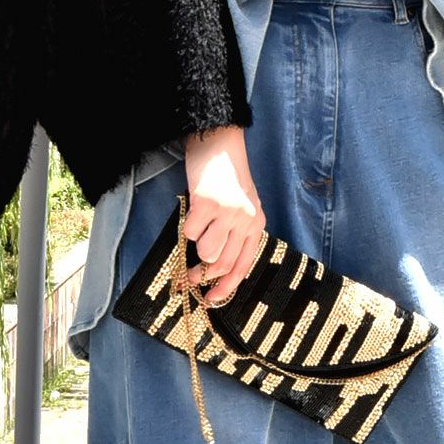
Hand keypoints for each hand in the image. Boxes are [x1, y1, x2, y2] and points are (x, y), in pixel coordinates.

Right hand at [179, 126, 265, 304]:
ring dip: (196, 244)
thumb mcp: (241, 206)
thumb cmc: (227, 176)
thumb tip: (214, 267)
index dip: (227, 287)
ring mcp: (227, 213)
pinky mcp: (207, 204)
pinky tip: (193, 210)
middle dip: (203, 276)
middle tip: (189, 279)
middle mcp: (245, 221)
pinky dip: (187, 225)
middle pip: (223, 264)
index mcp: (256, 224)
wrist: (220, 143)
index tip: (212, 300)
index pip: (243, 265)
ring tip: (198, 226)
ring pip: (206, 251)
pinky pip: (190, 231)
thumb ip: (234, 233)